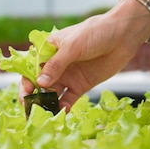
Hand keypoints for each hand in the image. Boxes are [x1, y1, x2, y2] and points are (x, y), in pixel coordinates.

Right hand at [19, 0, 149, 110]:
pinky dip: (64, 107)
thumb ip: (56, 65)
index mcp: (47, 51)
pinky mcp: (80, 85)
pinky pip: (68, 99)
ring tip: (46, 115)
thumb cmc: (94, 33)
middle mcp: (55, 65)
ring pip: (52, 93)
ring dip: (48, 104)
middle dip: (34, 97)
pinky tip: (63, 112)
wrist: (122, 36)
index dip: (27, 81)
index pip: (31, 68)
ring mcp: (67, 76)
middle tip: (31, 110)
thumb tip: (39, 83)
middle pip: (39, 84)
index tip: (28, 92)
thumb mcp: (72, 46)